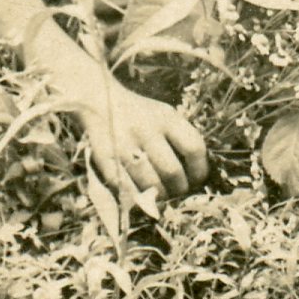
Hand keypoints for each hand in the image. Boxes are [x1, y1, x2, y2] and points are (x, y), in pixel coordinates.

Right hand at [83, 83, 208, 202]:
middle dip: (179, 188)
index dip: (200, 170)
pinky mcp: (104, 159)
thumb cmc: (140, 114)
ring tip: (160, 194)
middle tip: (176, 190)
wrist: (98, 100)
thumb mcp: (164, 115)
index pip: (194, 148)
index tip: (196, 179)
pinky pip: (127, 189)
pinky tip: (140, 195)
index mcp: (166, 117)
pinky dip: (137, 197)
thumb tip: (196, 177)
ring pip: (151, 185)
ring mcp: (123, 145)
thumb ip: (181, 139)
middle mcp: (145, 129)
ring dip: (159, 196)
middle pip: (173, 172)